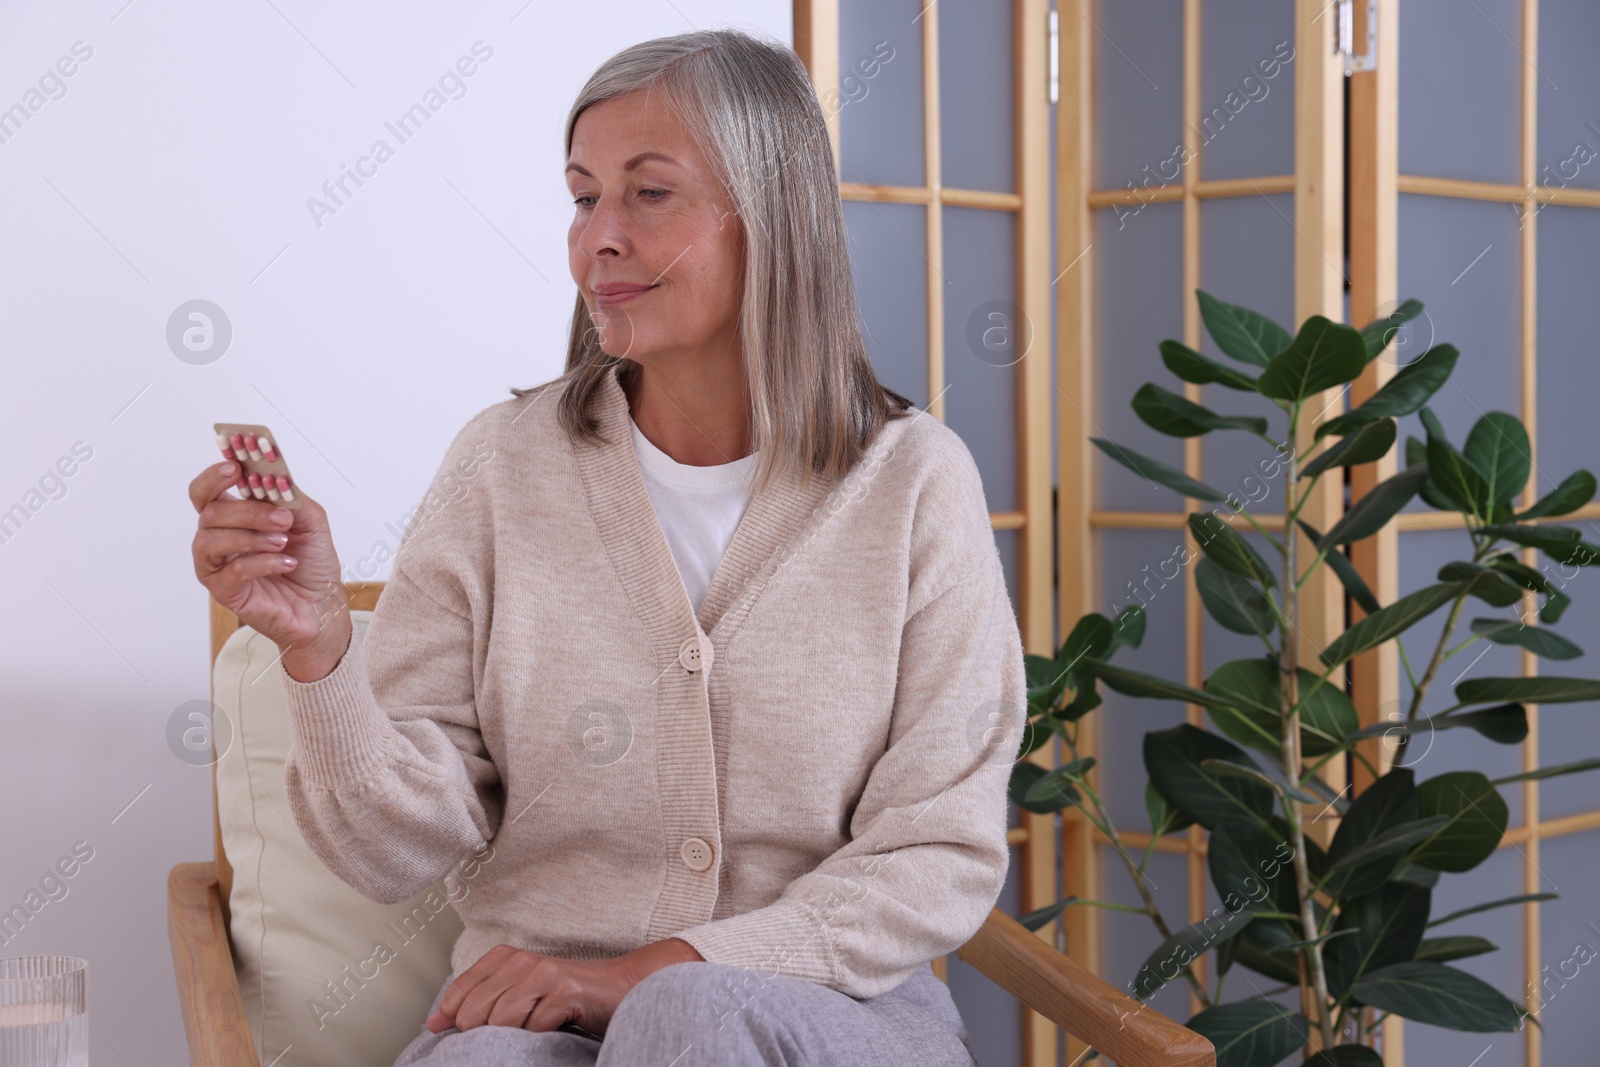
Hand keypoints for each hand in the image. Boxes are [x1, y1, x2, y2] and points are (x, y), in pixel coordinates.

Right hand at [188, 460, 349, 678]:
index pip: (206, 491)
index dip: (214, 476)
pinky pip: (232, 570)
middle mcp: (218, 538)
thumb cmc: (312, 563)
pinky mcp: (224, 592)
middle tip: (283, 518)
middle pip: (210, 512)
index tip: (236, 467)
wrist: (323, 605)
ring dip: (253, 536)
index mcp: (233, 517)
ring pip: (212, 539)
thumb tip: (274, 477)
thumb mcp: (310, 521)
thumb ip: (290, 496)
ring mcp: (217, 566)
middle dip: (248, 510)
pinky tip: (286, 562)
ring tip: (284, 542)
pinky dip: (263, 562)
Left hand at [426, 939, 703, 1037]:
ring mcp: (545, 973)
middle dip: (486, 1033)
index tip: (466, 1033)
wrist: (617, 989)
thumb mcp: (517, 994)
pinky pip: (535, 1027)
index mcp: (504, 956)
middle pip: (476, 1011)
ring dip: (516, 1035)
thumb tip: (435, 1022)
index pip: (458, 993)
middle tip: (514, 1033)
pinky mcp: (567, 991)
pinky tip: (554, 1028)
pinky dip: (540, 1037)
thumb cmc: (563, 997)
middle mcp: (522, 959)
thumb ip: (478, 1002)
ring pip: (502, 1020)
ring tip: (535, 1029)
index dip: (456, 1020)